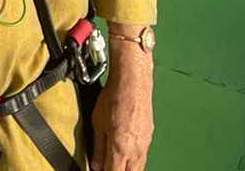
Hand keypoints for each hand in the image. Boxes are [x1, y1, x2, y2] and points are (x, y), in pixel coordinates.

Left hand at [90, 47, 153, 170]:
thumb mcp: (98, 123)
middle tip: (107, 168)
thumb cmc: (114, 97)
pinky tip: (127, 158)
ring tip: (116, 165)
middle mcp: (136, 150)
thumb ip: (98, 147)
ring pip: (138, 169)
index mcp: (120, 149)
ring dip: (127, 170)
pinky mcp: (149, 137)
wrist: (132, 82)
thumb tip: (95, 164)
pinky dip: (134, 162)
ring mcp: (145, 145)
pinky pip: (143, 158)